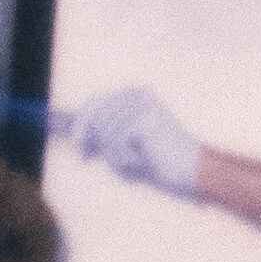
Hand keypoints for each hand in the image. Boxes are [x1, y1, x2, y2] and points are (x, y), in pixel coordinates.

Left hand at [76, 87, 202, 198]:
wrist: (192, 167)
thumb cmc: (160, 159)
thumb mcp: (127, 144)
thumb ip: (104, 134)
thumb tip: (77, 134)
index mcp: (134, 95)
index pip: (95, 102)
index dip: (79, 121)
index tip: (68, 137)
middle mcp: (137, 94)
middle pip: (94, 113)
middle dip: (85, 136)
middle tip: (84, 156)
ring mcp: (141, 105)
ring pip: (103, 132)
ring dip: (113, 154)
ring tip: (134, 161)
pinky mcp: (143, 119)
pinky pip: (114, 142)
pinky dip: (123, 158)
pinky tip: (141, 160)